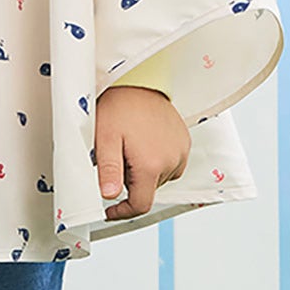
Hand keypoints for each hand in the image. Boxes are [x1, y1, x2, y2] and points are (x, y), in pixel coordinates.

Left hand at [94, 86, 189, 220]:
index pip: (141, 205)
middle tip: (117, 155)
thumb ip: (108, 169)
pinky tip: (144, 140)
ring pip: (159, 177)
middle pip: (149, 189)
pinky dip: (156, 160)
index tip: (108, 209)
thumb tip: (109, 196)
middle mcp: (172, 161)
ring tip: (130, 144)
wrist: (137, 78)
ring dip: (143, 171)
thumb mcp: (105, 137)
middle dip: (130, 182)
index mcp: (152, 164)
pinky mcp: (184, 141)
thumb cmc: (118, 106)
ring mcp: (181, 151)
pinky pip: (170, 163)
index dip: (122, 212)